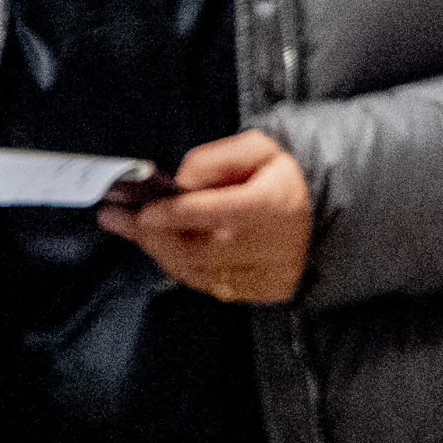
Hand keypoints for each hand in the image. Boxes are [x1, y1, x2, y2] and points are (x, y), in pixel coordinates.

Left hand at [100, 131, 312, 306]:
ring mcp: (261, 276)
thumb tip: (180, 181)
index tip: (140, 208)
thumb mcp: (261, 149)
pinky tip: (164, 247)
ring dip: (158, 250)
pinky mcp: (259, 292)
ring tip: (133, 229)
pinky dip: (179, 266)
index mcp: (270, 205)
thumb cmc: (285, 178)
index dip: (168, 212)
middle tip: (115, 217)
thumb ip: (218, 158)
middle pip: (190, 247)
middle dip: (148, 233)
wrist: (327, 216)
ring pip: (192, 269)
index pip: (207, 213)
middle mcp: (264, 247)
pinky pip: (206, 283)